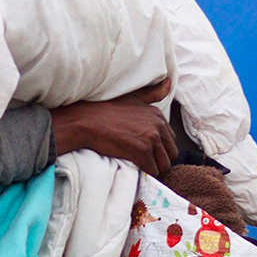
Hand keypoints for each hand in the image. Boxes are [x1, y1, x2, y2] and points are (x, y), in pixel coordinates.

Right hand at [51, 78, 174, 177]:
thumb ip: (152, 93)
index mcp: (157, 115)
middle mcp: (158, 126)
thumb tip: (168, 82)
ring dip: (154, 169)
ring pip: (163, 165)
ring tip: (141, 168)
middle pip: (171, 154)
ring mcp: (151, 138)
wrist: (85, 121)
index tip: (147, 153)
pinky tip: (136, 170)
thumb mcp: (132, 97)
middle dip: (160, 161)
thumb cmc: (105, 109)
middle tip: (145, 164)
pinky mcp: (142, 151)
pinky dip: (146, 174)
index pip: (171, 140)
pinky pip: (152, 171)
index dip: (160, 150)